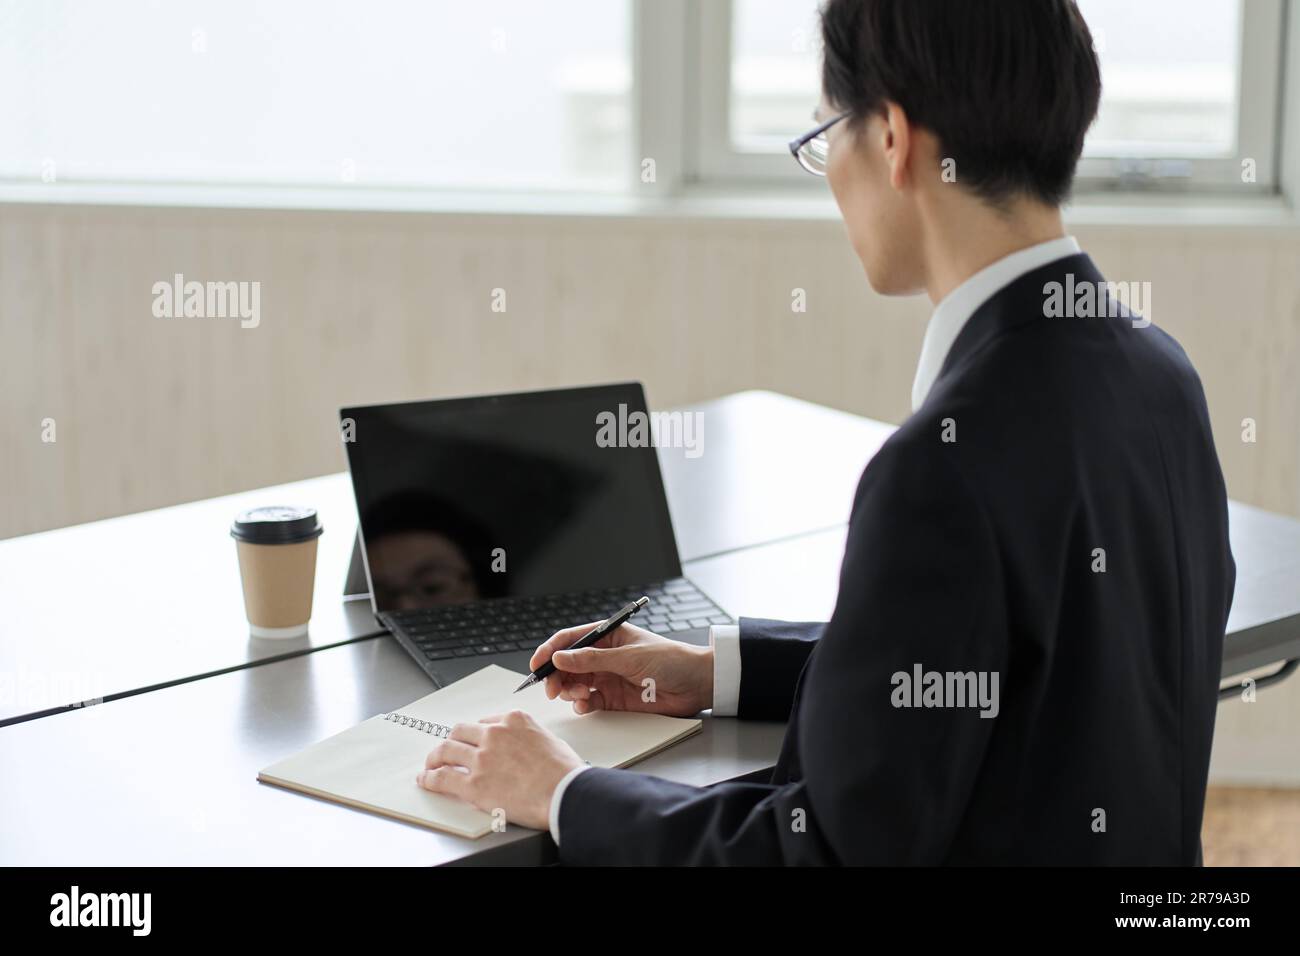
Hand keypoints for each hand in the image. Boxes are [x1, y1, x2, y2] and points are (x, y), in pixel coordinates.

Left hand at [417, 711, 583, 829]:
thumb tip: (528, 747)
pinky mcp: (473, 784)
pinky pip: (442, 778)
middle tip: (448, 750)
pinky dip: (430, 779)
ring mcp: (481, 758)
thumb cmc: (564, 771)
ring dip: (435, 758)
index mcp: (514, 720)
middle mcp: (494, 735)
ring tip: (430, 764)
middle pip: (460, 732)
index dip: (475, 733)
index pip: (484, 721)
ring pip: (446, 751)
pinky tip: (426, 781)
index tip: (472, 740)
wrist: (564, 792)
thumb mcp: (550, 740)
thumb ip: (531, 738)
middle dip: (452, 741)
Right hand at [530, 622, 712, 716]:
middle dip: (556, 676)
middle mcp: (604, 656)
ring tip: (579, 696)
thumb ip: (593, 660)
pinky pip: (589, 701)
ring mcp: (608, 677)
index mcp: (608, 636)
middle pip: (568, 665)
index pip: (570, 639)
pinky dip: (582, 704)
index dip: (550, 650)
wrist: (698, 684)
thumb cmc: (672, 659)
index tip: (537, 664)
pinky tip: (585, 705)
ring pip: (575, 684)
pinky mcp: (614, 698)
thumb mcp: (630, 657)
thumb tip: (561, 658)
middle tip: (552, 688)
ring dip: (569, 690)